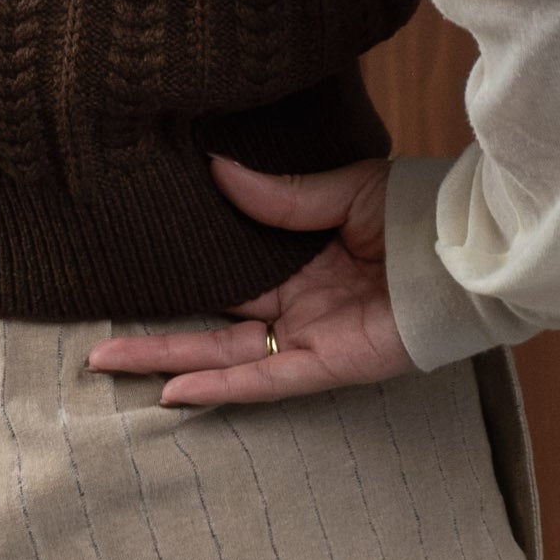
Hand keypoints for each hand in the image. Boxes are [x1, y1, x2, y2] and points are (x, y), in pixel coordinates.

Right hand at [83, 153, 417, 404]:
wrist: (466, 251)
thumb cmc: (412, 215)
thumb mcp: (339, 191)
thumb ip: (279, 194)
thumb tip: (217, 167)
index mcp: (293, 262)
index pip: (220, 273)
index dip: (174, 274)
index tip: (125, 268)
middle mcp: (292, 305)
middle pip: (206, 326)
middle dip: (151, 335)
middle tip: (94, 344)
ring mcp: (306, 337)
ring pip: (222, 356)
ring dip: (167, 362)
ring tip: (108, 365)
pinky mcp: (328, 363)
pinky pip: (266, 380)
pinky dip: (221, 388)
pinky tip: (174, 391)